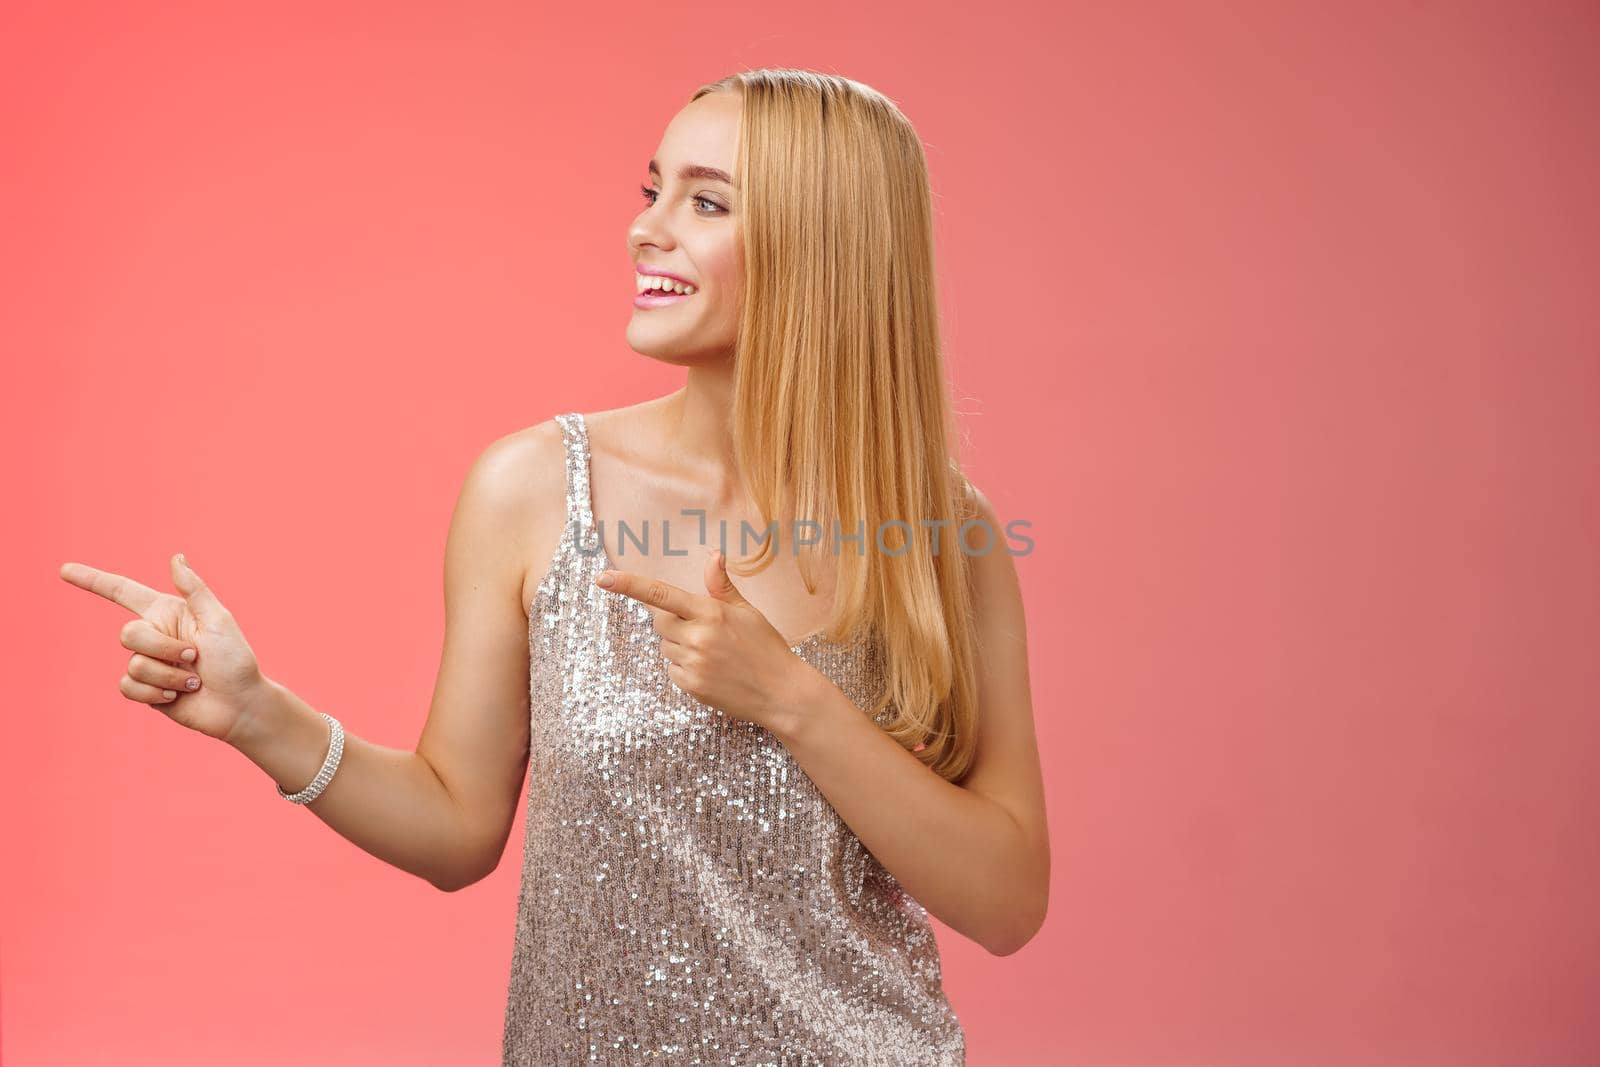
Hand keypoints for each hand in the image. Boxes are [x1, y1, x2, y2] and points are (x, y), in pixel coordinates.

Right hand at [59, 552, 269, 744]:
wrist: (240, 704)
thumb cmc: (236, 660)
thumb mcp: (219, 620)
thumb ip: (194, 590)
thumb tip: (176, 558)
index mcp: (168, 613)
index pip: (122, 592)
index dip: (92, 580)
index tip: (64, 570)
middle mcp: (154, 636)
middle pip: (128, 634)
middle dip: (163, 648)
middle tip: (195, 658)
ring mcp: (148, 664)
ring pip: (133, 664)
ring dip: (169, 674)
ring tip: (194, 681)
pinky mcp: (145, 690)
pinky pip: (128, 687)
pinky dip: (156, 692)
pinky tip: (177, 695)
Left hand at [596, 549, 816, 727]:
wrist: (781, 692)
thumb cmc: (766, 647)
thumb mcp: (747, 612)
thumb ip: (722, 586)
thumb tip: (714, 555)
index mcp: (710, 612)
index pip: (661, 594)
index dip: (629, 584)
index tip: (603, 578)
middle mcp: (698, 636)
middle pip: (660, 621)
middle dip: (674, 620)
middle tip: (702, 628)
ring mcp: (693, 663)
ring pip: (666, 647)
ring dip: (680, 645)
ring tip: (713, 653)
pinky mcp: (691, 686)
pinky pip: (672, 670)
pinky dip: (685, 668)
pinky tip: (710, 670)